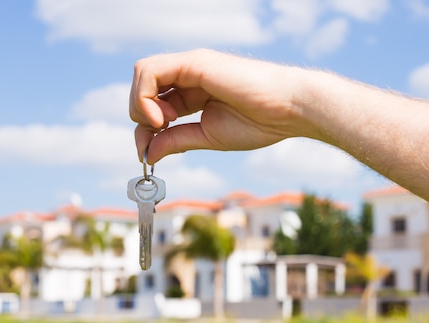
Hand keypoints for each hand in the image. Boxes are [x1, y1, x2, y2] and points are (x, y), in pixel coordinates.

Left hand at [130, 49, 313, 163]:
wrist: (288, 110)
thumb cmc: (260, 123)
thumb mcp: (208, 137)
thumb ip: (177, 141)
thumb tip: (148, 154)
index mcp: (193, 92)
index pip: (153, 105)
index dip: (144, 129)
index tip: (147, 154)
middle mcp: (189, 75)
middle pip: (143, 88)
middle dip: (140, 117)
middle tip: (157, 135)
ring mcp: (191, 66)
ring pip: (143, 74)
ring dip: (140, 104)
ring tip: (162, 124)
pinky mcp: (194, 63)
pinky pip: (150, 71)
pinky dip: (145, 96)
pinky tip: (163, 118)